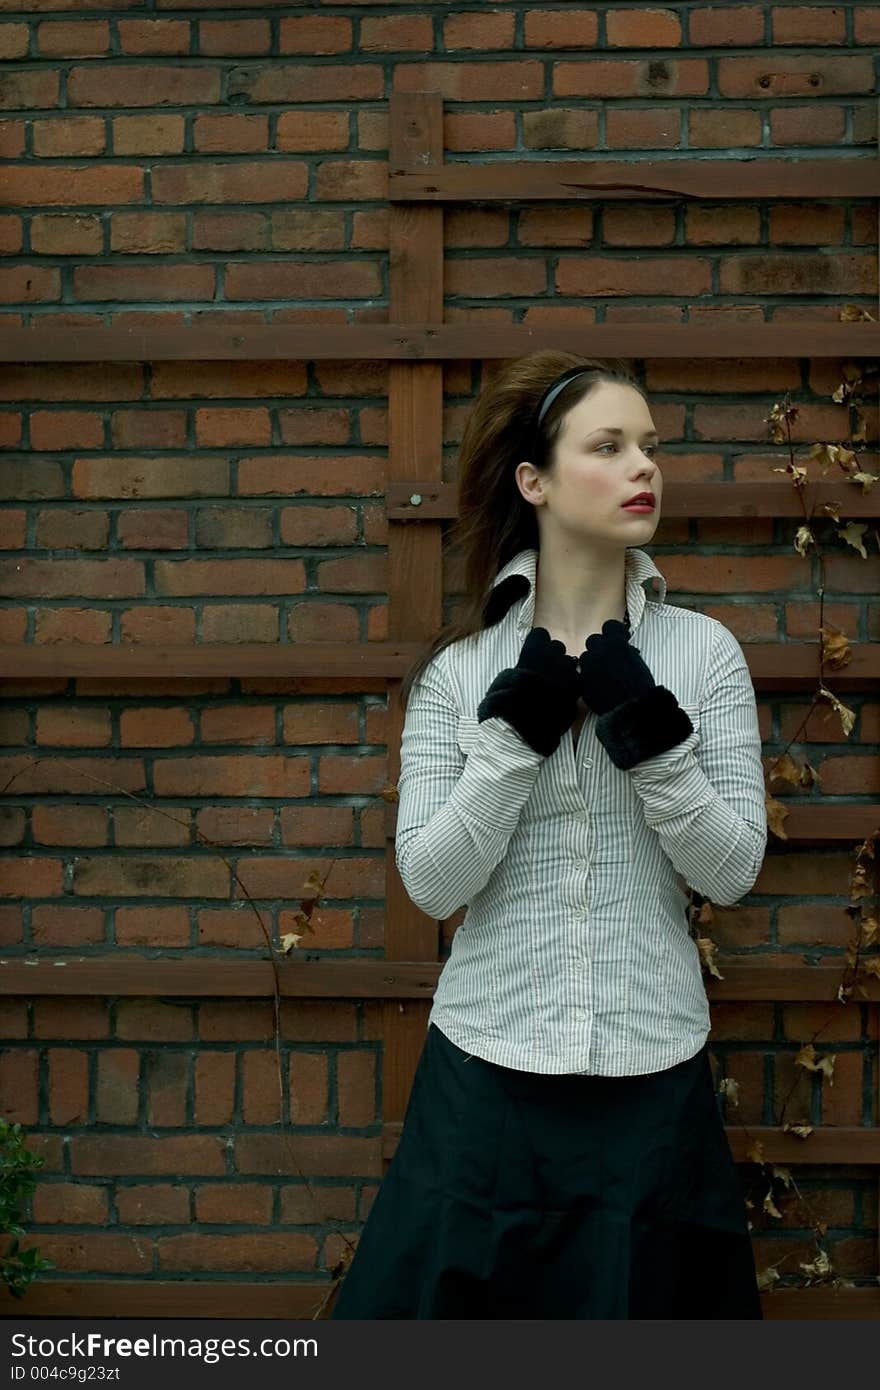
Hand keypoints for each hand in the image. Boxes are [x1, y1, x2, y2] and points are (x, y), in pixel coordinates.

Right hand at [477, 627, 580, 756]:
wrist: (522, 726)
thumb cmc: (505, 702)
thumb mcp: (505, 679)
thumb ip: (519, 668)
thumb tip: (523, 667)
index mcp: (533, 650)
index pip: (541, 635)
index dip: (539, 646)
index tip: (535, 657)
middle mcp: (553, 656)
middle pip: (558, 648)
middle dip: (554, 659)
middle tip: (546, 674)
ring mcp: (567, 672)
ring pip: (571, 664)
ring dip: (565, 672)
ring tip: (555, 688)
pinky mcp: (576, 689)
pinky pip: (577, 682)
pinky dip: (572, 688)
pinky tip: (563, 698)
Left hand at [576, 619, 655, 714]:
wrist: (631, 710)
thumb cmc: (641, 687)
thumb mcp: (637, 662)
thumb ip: (625, 651)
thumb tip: (622, 648)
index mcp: (616, 644)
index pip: (609, 626)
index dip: (613, 633)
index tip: (617, 639)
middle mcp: (600, 652)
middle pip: (593, 640)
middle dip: (600, 647)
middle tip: (608, 658)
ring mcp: (588, 667)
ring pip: (585, 657)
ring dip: (592, 662)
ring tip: (603, 674)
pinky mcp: (582, 682)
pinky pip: (582, 674)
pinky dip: (589, 677)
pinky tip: (599, 685)